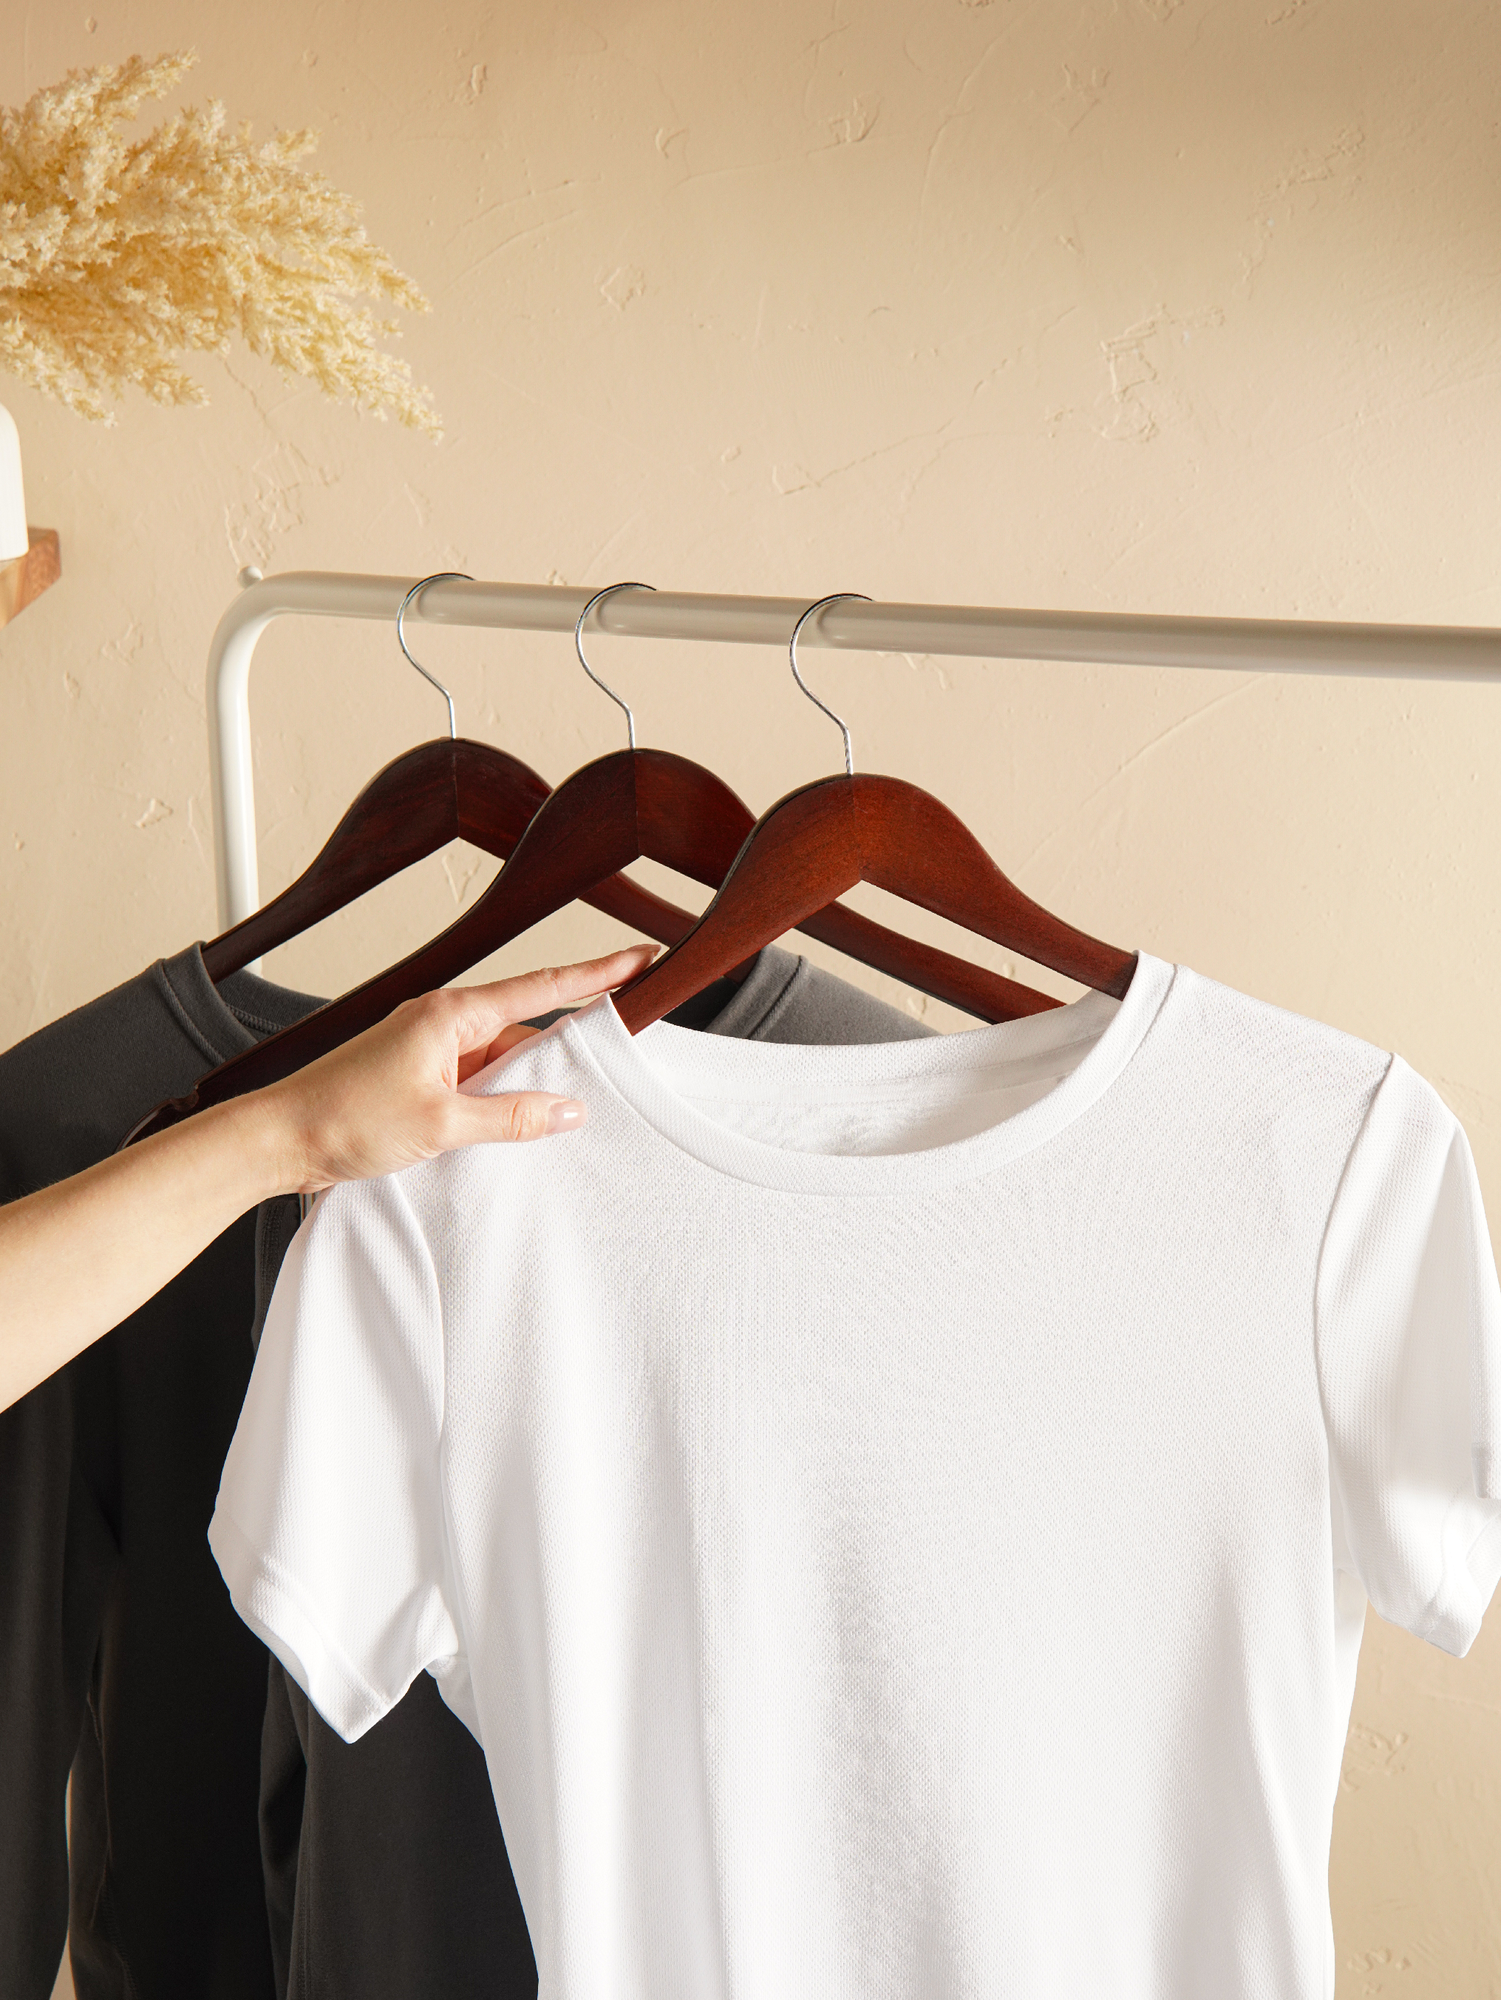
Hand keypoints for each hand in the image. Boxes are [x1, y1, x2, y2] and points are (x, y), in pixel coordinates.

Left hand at [260, 945, 655, 1192]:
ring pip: (501, 1061)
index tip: (642, 958)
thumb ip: (511, 1117)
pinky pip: (476, 1082)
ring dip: (524, 1089)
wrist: (277, 1139)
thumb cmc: (343, 1118)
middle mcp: (443, 1021)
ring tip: (546, 1122)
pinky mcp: (418, 1078)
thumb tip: (568, 1110)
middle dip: (564, 1052)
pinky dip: (496, 1104)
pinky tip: (506, 1131)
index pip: (543, 987)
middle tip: (607, 1072)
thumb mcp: (441, 1124)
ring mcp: (429, 1049)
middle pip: (527, 1028)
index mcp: (451, 1013)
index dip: (599, 972)